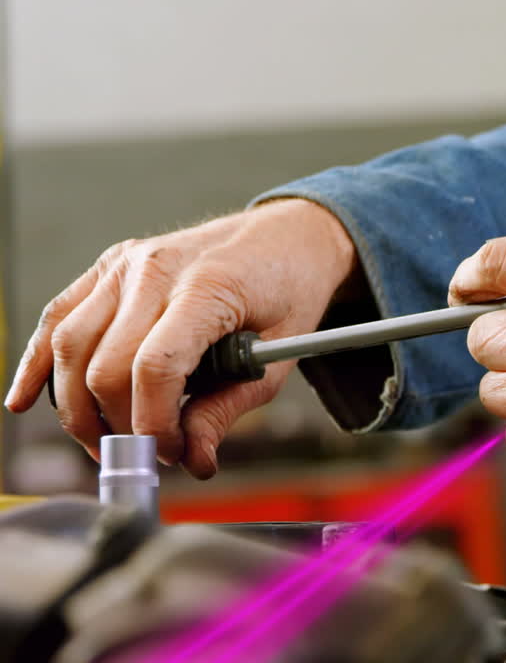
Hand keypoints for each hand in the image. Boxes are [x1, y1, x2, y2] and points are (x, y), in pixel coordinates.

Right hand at [4, 198, 356, 477]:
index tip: (172, 452)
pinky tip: (27, 400)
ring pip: (70, 346)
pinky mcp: (109, 266)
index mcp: (206, 287)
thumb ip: (230, 407)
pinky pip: (59, 317)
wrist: (290, 234)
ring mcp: (126, 264)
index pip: (154, 368)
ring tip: (105, 441)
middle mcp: (155, 270)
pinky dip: (39, 363)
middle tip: (148, 454)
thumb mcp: (280, 354)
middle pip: (104, 365)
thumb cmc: (290, 290)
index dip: (153, 424)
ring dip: (77, 406)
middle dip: (119, 424)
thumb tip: (192, 459)